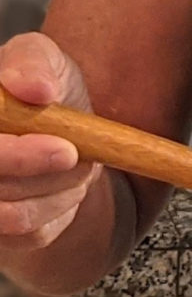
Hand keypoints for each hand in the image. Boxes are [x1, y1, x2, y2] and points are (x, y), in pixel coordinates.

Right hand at [0, 33, 99, 251]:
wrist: (62, 130)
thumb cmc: (42, 88)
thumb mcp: (43, 59)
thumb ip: (33, 63)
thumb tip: (36, 88)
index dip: (15, 156)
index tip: (65, 148)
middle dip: (40, 177)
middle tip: (75, 156)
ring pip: (12, 218)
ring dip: (57, 192)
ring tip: (75, 165)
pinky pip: (28, 237)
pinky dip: (58, 210)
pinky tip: (62, 185)